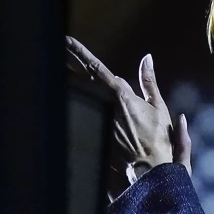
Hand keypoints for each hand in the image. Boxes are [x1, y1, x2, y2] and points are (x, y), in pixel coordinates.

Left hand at [65, 37, 184, 175]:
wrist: (149, 173)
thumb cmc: (159, 141)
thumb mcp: (159, 109)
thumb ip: (149, 82)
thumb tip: (147, 58)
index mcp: (120, 95)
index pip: (95, 68)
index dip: (78, 53)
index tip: (66, 41)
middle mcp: (103, 105)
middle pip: (79, 78)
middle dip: (67, 62)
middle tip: (54, 47)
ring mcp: (95, 119)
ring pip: (76, 96)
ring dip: (66, 82)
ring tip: (54, 68)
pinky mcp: (91, 133)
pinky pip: (78, 114)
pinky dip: (71, 103)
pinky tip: (61, 97)